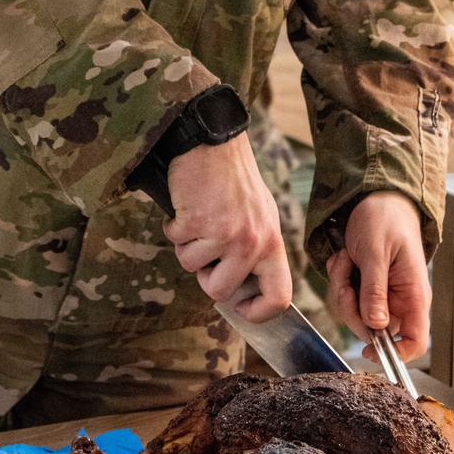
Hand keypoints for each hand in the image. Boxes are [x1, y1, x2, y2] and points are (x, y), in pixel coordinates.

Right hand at [162, 133, 291, 321]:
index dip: (259, 312)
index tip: (241, 307)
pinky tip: (186, 205)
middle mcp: (252, 242)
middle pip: (220, 291)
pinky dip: (174, 226)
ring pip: (191, 266)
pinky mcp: (197, 223)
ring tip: (197, 217)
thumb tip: (238, 289)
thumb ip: (255, 251)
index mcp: (272, 242)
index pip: (279, 296)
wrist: (213, 141)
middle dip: (204, 275)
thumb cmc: (233, 178)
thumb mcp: (259, 215)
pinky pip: (175, 241)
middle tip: (204, 249)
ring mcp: (225, 234)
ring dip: (187, 244)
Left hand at [326, 192, 429, 362]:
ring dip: (343, 287)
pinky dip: (340, 277)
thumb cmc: (385, 220)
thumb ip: (375, 290)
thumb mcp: (376, 253)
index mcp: (413, 295)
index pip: (416, 341)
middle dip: (352, 306)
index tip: (370, 350)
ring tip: (347, 260)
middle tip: (347, 276)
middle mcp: (401, 300)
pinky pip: (348, 297)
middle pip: (375, 331)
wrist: (377, 199)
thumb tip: (376, 326)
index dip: (397, 355)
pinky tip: (345, 258)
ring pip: (356, 314)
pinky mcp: (367, 287)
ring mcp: (383, 295)